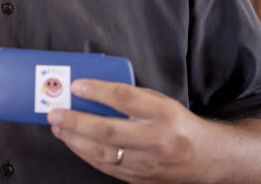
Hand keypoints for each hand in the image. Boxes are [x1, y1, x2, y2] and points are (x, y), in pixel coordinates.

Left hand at [47, 79, 206, 182]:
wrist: (204, 158)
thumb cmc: (177, 124)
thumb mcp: (161, 102)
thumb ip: (131, 97)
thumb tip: (92, 90)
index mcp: (162, 113)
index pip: (125, 99)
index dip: (98, 92)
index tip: (77, 86)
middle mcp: (155, 139)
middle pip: (108, 131)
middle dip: (76, 121)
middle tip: (55, 112)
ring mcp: (147, 163)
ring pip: (103, 153)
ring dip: (74, 139)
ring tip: (58, 127)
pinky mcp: (139, 178)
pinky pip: (106, 166)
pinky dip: (85, 154)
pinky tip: (73, 142)